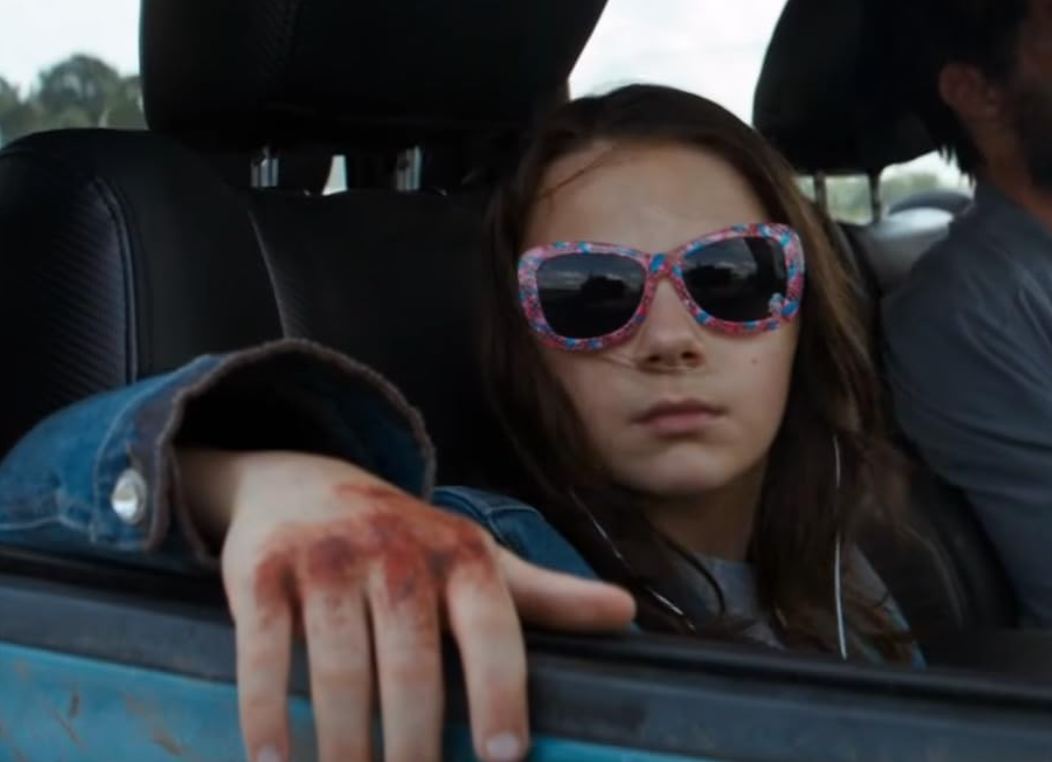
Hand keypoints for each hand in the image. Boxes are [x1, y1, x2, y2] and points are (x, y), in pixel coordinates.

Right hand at [184, 451, 636, 761]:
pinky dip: (264, 711)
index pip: (492, 633)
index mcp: (463, 557)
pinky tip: (274, 760)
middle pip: (410, 663)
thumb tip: (628, 613)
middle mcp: (397, 554)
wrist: (302, 480)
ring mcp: (326, 561)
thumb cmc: (407, 543)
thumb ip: (547, 597)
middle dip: (413, 740)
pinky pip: (263, 650)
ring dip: (341, 741)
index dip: (501, 695)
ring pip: (336, 666)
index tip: (506, 758)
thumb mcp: (479, 561)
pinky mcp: (260, 571)